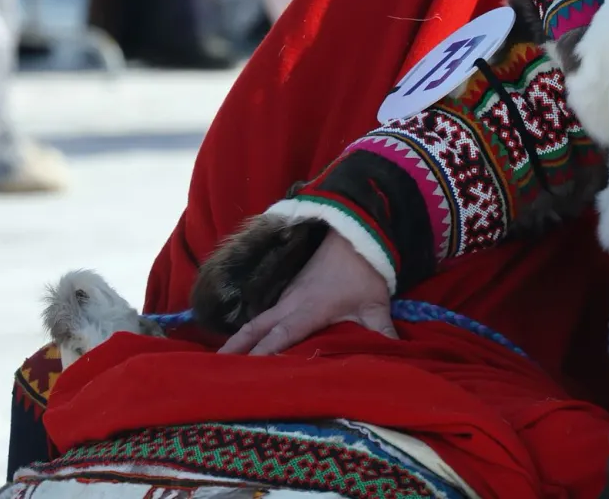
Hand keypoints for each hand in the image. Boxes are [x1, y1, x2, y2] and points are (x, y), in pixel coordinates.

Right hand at [219, 231, 396, 355]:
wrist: (357, 233)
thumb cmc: (365, 272)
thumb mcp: (376, 305)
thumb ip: (382, 331)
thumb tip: (395, 354)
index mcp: (308, 311)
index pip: (278, 339)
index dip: (260, 356)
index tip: (240, 374)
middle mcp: (291, 303)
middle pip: (255, 328)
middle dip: (235, 348)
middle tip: (213, 369)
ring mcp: (288, 293)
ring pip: (258, 319)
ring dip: (241, 337)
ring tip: (224, 359)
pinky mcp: (291, 286)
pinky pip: (268, 310)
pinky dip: (255, 325)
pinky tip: (250, 337)